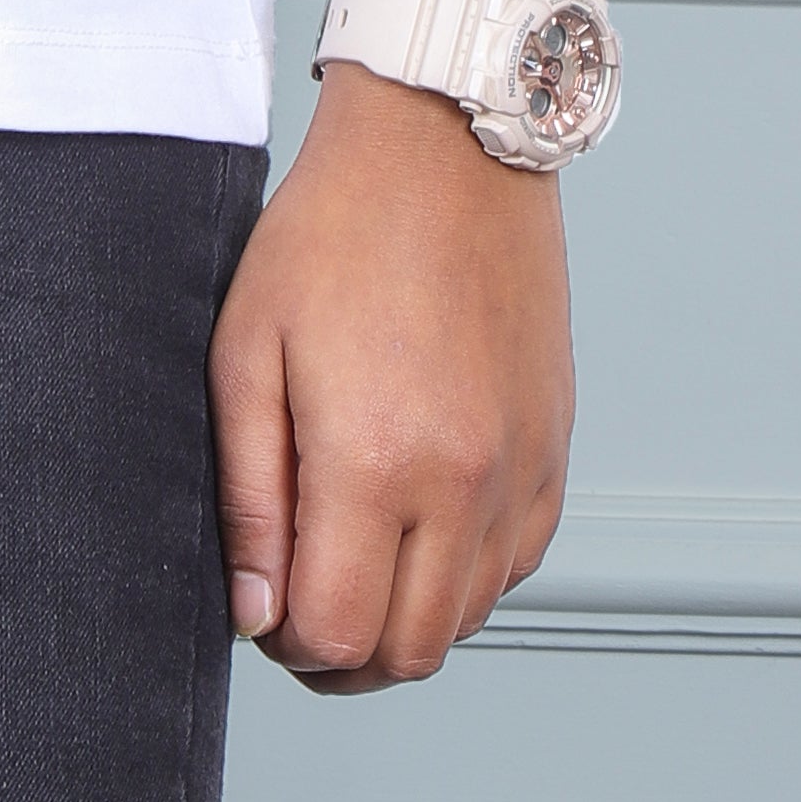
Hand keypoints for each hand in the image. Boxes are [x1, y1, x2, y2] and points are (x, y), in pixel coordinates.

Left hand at [207, 65, 571, 684]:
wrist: (444, 147)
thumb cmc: (330, 233)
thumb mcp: (246, 353)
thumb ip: (249, 498)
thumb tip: (256, 614)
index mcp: (376, 461)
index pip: (338, 635)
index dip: (286, 643)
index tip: (260, 604)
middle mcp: (465, 484)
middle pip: (408, 653)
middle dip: (342, 654)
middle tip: (297, 601)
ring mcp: (522, 472)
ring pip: (464, 621)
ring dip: (403, 622)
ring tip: (350, 559)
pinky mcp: (554, 454)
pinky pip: (513, 567)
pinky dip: (461, 577)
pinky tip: (414, 524)